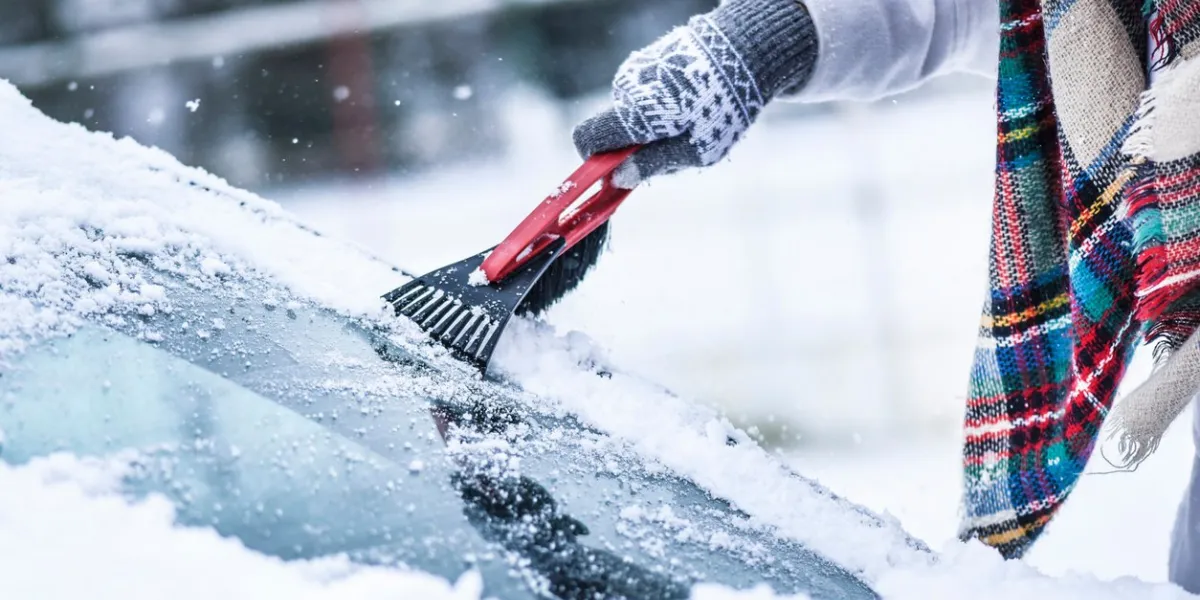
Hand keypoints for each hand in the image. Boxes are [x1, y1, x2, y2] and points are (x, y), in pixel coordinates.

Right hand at [573, 0, 817, 187]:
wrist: (745, 51)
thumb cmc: (723, 108)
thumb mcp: (694, 150)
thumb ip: (652, 164)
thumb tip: (618, 178)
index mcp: (633, 113)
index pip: (586, 138)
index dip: (594, 160)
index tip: (617, 171)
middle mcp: (626, 88)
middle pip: (614, 129)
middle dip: (635, 146)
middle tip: (676, 147)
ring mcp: (635, 70)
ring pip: (631, 112)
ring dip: (653, 124)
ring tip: (692, 119)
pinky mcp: (648, 59)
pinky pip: (644, 93)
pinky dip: (661, 104)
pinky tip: (691, 100)